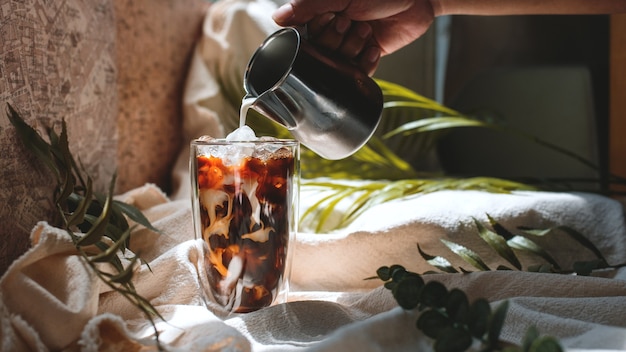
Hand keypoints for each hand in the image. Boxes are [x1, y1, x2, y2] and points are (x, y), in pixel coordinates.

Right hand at [272, 0, 435, 75]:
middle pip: (319, 53)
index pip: (303, 36)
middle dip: (336, 40)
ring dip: (353, 49)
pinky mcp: (366, 58)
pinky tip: (374, 46)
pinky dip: (365, 63)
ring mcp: (349, 46)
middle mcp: (332, 31)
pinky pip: (357, 73)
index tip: (331, 18)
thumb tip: (277, 18)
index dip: (316, 33)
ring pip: (338, 65)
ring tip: (366, 30)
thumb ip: (308, 6)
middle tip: (350, 22)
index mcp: (320, 15)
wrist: (418, 0)